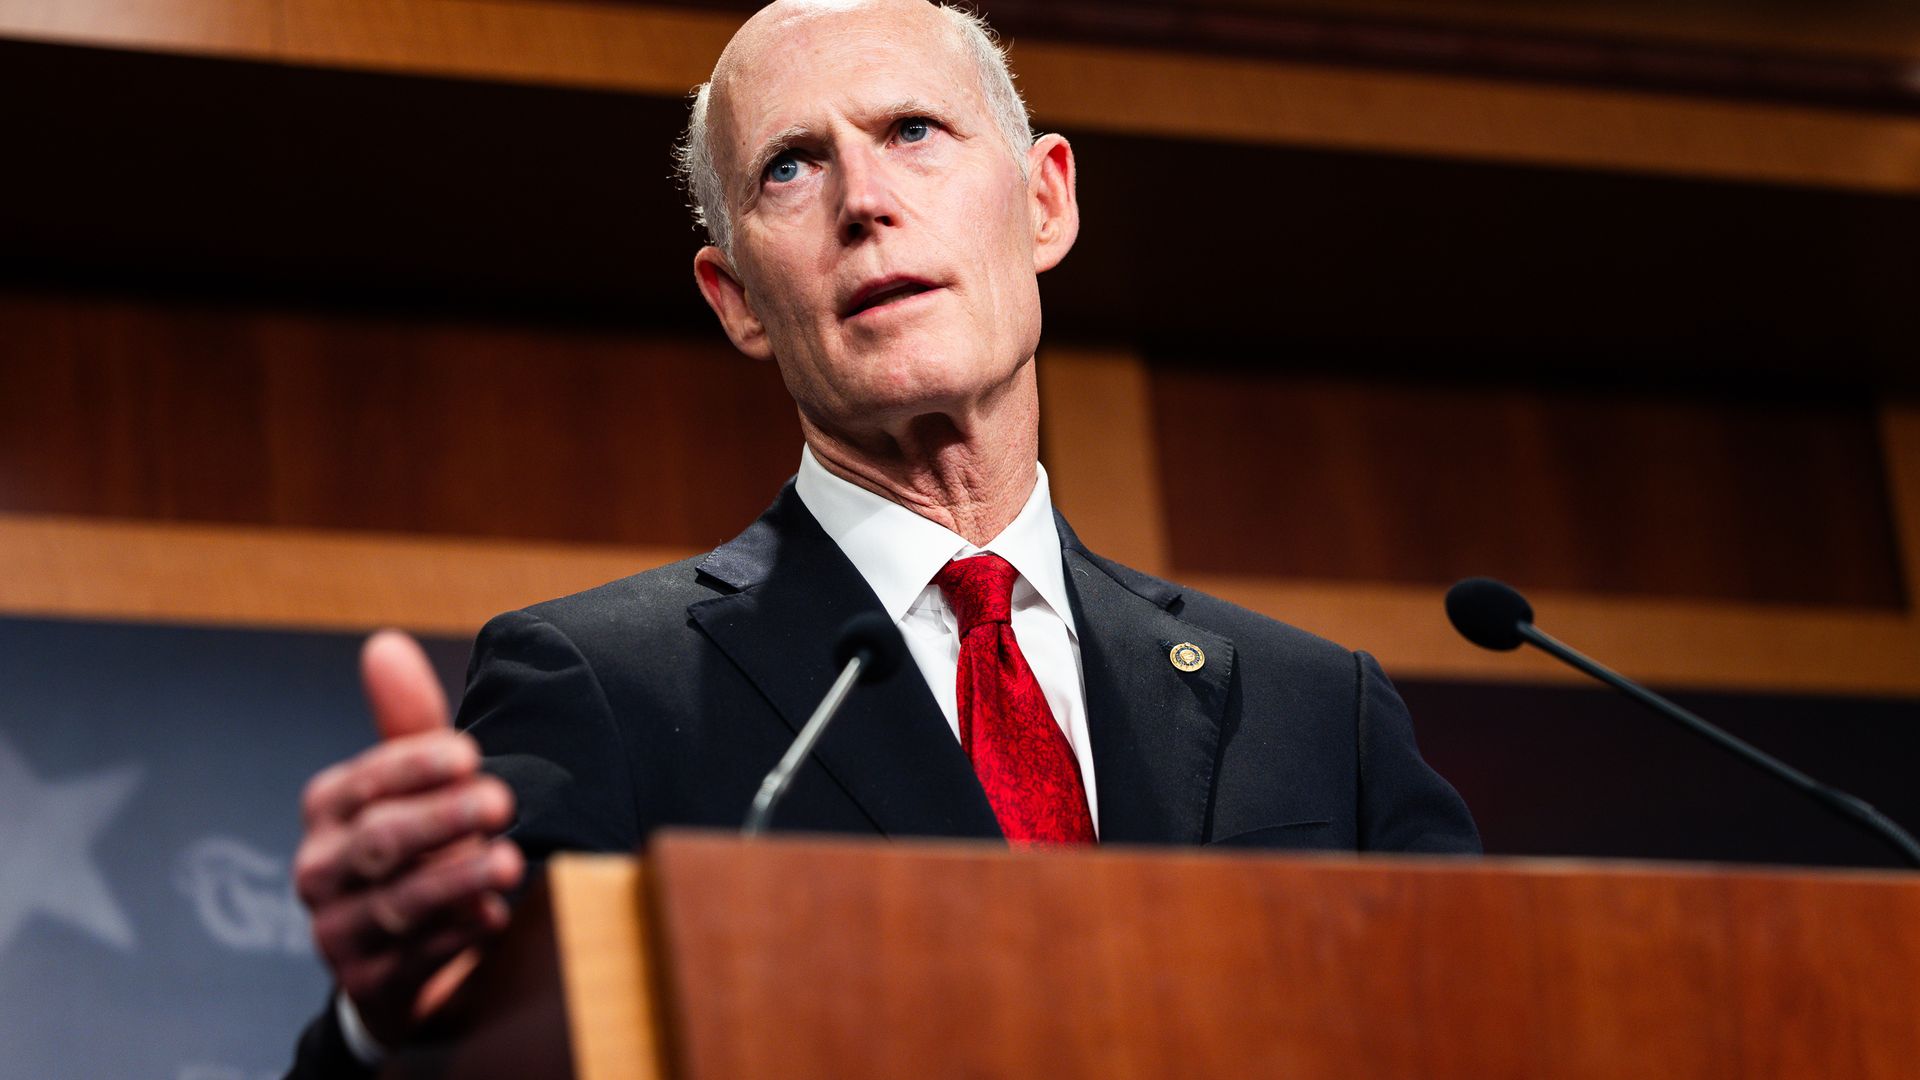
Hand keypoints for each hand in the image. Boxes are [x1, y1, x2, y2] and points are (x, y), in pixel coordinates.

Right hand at [294, 629, 524, 1044]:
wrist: (402, 959)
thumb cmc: (414, 849)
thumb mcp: (413, 785)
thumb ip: (406, 721)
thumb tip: (386, 645)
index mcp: (328, 811)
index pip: (363, 782)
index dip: (413, 766)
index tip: (469, 752)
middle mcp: (320, 871)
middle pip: (378, 842)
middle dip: (441, 819)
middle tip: (500, 801)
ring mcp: (339, 932)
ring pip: (396, 903)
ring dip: (455, 881)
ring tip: (507, 862)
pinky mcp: (370, 984)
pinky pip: (413, 960)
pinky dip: (456, 936)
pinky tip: (493, 918)